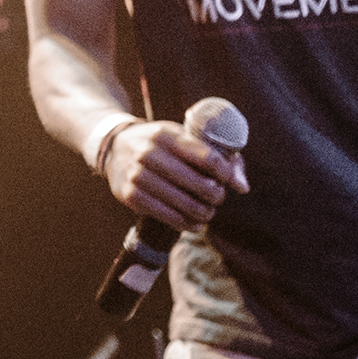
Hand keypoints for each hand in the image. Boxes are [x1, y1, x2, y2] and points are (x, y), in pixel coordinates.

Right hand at [108, 119, 244, 231]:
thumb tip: (243, 187)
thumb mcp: (182, 138)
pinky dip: (187, 224)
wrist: (114, 148)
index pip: (208, 158)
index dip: (226, 173)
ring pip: (185, 204)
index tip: (228, 180)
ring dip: (204, 213)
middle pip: (200, 184)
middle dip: (216, 195)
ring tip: (207, 212)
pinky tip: (194, 223)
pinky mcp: (130, 195)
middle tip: (217, 197)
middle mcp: (149, 153)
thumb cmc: (160, 145)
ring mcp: (137, 175)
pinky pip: (168, 217)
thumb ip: (216, 157)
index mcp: (166, 134)